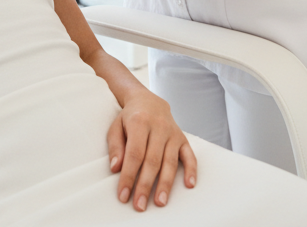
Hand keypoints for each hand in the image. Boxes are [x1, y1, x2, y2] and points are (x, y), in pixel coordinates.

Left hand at [107, 91, 196, 210]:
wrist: (148, 100)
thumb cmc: (130, 117)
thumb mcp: (116, 127)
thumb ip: (115, 147)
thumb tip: (116, 167)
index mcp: (140, 122)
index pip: (134, 154)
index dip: (129, 176)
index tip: (124, 194)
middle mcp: (158, 127)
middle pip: (153, 160)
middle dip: (145, 185)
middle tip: (140, 205)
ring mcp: (173, 133)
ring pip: (170, 161)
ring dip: (165, 184)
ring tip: (160, 202)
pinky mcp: (183, 138)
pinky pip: (190, 155)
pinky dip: (191, 170)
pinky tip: (189, 184)